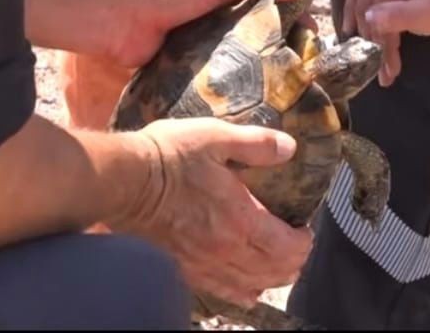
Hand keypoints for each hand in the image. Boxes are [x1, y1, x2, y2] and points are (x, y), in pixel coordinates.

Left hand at [111, 0, 302, 67]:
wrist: (118, 17)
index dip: (288, 8)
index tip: (311, 29)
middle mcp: (209, 7)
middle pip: (251, 23)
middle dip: (275, 38)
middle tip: (302, 62)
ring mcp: (197, 35)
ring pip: (235, 48)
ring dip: (255, 61)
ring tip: (283, 83)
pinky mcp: (185, 60)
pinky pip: (213, 68)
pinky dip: (229, 76)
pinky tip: (251, 92)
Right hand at [111, 118, 313, 308]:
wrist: (124, 181)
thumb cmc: (168, 156)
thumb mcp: (216, 137)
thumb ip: (256, 144)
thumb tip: (289, 147)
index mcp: (241, 219)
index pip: (287, 247)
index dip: (303, 242)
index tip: (305, 229)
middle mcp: (226, 250)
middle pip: (273, 271)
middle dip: (293, 263)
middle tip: (297, 247)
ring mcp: (203, 264)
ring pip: (250, 286)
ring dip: (270, 279)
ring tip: (278, 269)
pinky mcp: (183, 269)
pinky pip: (220, 291)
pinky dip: (241, 292)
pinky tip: (245, 290)